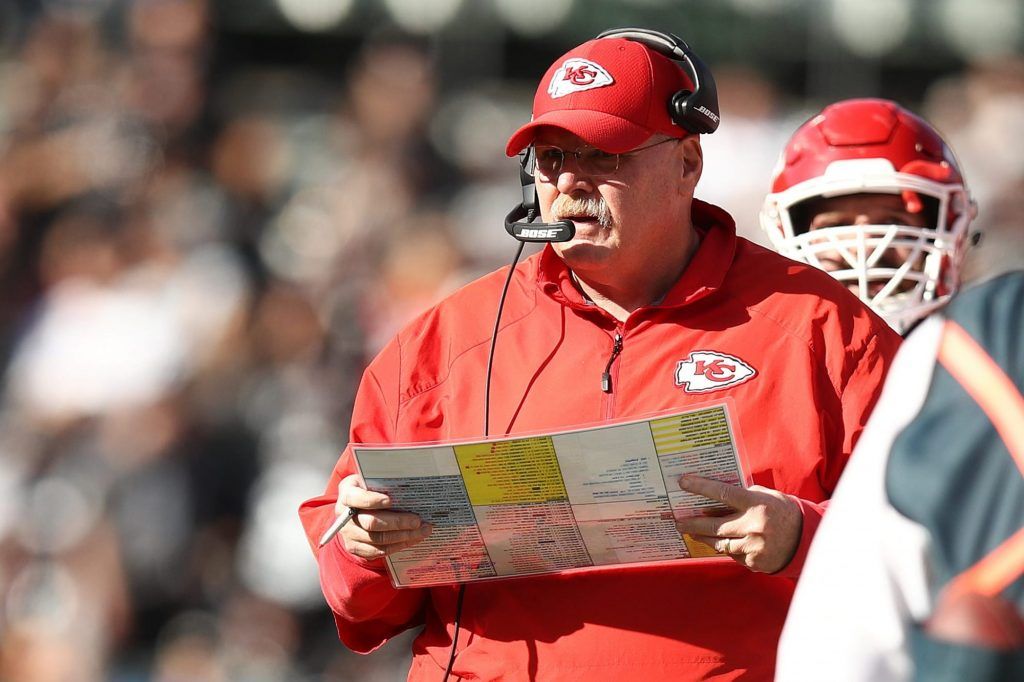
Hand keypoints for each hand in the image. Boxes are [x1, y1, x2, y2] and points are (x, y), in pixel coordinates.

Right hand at [333, 474, 431, 559]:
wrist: (352, 509)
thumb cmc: (367, 490)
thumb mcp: (369, 481)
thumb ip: (382, 483)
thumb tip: (408, 486)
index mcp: (347, 495)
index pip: (356, 499)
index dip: (372, 501)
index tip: (391, 500)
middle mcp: (344, 517)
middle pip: (371, 523)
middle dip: (397, 522)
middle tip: (417, 520)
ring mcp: (349, 535)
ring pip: (377, 540)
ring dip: (403, 536)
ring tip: (422, 530)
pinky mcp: (355, 548)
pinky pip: (378, 551)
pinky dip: (398, 546)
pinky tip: (412, 539)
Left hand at [675, 475, 801, 573]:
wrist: (808, 540)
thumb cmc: (784, 512)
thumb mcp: (767, 496)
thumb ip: (744, 496)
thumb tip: (716, 497)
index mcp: (756, 504)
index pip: (722, 493)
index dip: (700, 487)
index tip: (683, 482)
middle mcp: (752, 526)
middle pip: (713, 525)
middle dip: (692, 523)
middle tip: (678, 521)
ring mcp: (753, 546)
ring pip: (719, 543)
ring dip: (704, 538)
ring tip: (692, 533)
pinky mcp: (754, 562)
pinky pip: (732, 555)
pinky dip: (726, 548)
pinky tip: (720, 543)